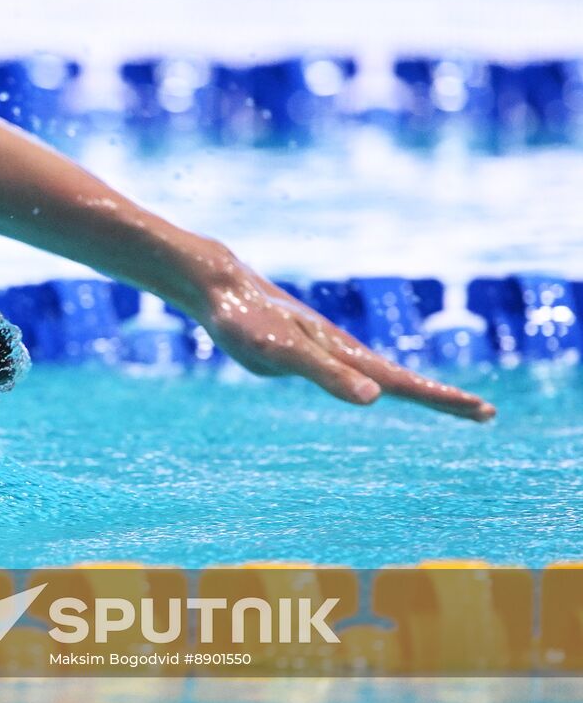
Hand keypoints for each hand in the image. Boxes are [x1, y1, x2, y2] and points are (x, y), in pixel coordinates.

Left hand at [195, 260, 495, 421]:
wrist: (219, 289)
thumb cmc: (249, 321)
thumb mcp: (286, 353)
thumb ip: (327, 375)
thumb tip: (375, 397)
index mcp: (345, 354)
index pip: (405, 383)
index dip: (443, 399)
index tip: (484, 411)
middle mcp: (340, 351)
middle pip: (399, 379)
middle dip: (441, 398)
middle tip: (484, 413)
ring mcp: (322, 350)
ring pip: (375, 374)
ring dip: (410, 389)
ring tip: (438, 401)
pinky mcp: (301, 350)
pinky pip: (346, 372)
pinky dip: (369, 382)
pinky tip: (367, 386)